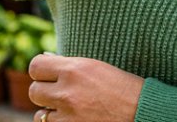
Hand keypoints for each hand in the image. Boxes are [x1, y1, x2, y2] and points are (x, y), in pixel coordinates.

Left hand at [28, 54, 143, 121]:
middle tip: (58, 93)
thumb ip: (68, 65)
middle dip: (44, 92)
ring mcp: (69, 115)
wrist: (141, 111)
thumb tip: (46, 60)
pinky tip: (73, 119)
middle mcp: (67, 92)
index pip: (35, 67)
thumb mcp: (95, 67)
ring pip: (40, 114)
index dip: (41, 71)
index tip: (47, 74)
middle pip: (34, 91)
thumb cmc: (121, 86)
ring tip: (68, 109)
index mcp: (74, 70)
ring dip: (51, 112)